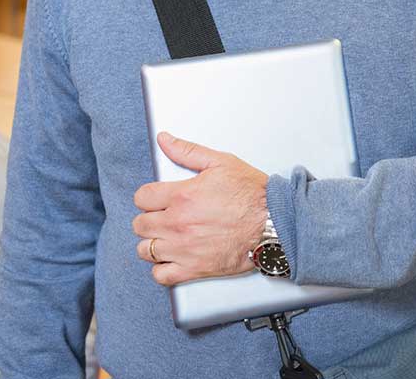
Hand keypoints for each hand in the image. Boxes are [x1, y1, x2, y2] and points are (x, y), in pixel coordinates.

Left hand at [132, 132, 269, 285]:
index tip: (157, 199)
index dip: (148, 197)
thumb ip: (188, 151)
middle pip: (140, 224)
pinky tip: (172, 258)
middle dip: (149, 218)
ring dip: (152, 243)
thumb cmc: (253, 194)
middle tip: (164, 216)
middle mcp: (178, 223)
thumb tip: (165, 141)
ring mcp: (184, 248)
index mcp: (182, 196)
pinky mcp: (194, 268)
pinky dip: (161, 268)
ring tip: (166, 237)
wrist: (275, 222)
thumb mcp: (222, 162)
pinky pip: (161, 275)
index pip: (142, 198)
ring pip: (145, 250)